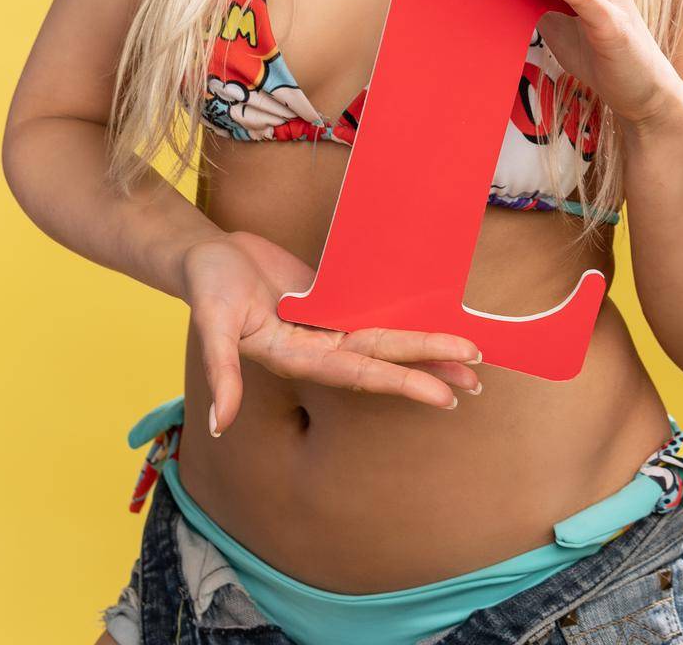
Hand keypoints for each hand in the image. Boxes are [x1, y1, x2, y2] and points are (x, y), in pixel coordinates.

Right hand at [180, 231, 483, 435]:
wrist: (205, 255)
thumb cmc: (207, 287)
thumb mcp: (212, 326)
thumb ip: (220, 375)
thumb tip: (221, 426)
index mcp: (296, 357)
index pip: (361, 373)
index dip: (403, 383)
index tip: (443, 395)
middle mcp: (318, 347)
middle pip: (384, 359)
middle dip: (429, 367)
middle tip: (478, 379)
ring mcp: (325, 325)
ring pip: (384, 339)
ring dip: (424, 350)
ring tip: (468, 359)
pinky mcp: (328, 299)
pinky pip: (371, 311)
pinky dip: (400, 320)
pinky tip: (429, 321)